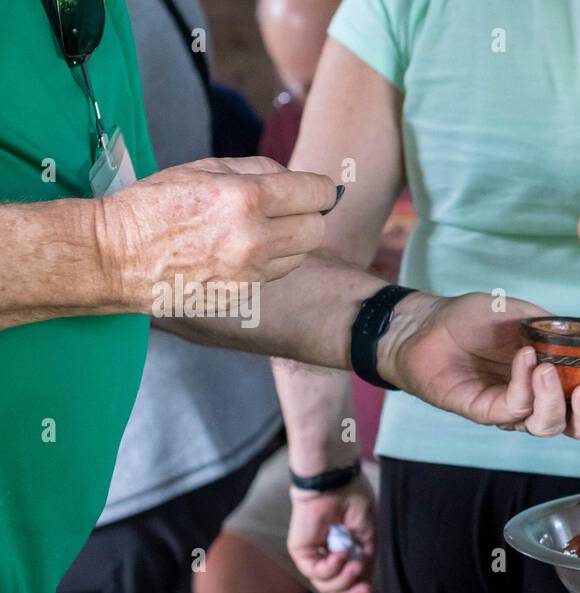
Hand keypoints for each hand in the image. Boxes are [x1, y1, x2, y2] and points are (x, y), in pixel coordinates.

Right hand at [100, 156, 336, 310]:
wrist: (116, 257)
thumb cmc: (155, 205)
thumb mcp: (204, 169)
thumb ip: (258, 170)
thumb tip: (295, 178)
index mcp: (247, 199)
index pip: (316, 194)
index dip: (321, 189)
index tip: (317, 189)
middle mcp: (255, 239)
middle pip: (317, 229)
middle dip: (310, 215)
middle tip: (291, 209)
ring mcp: (250, 272)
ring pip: (301, 255)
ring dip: (292, 241)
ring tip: (261, 229)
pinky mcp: (244, 295)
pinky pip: (276, 274)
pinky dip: (270, 261)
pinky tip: (242, 251)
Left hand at [287, 475, 375, 592]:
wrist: (337, 482)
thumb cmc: (355, 500)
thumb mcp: (369, 537)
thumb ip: (367, 562)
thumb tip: (367, 585)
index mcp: (343, 550)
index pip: (345, 582)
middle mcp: (326, 554)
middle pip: (334, 590)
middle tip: (366, 591)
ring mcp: (313, 554)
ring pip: (325, 586)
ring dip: (344, 580)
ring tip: (354, 565)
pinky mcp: (301, 551)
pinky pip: (315, 573)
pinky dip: (331, 568)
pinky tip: (340, 554)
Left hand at [379, 292, 579, 437]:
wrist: (427, 323)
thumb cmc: (474, 318)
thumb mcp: (525, 314)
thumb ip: (555, 330)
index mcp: (554, 381)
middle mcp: (535, 402)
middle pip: (574, 428)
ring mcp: (510, 410)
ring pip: (546, 426)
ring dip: (554, 400)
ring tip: (547, 369)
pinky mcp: (484, 412)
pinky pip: (513, 408)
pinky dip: (524, 384)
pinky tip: (525, 357)